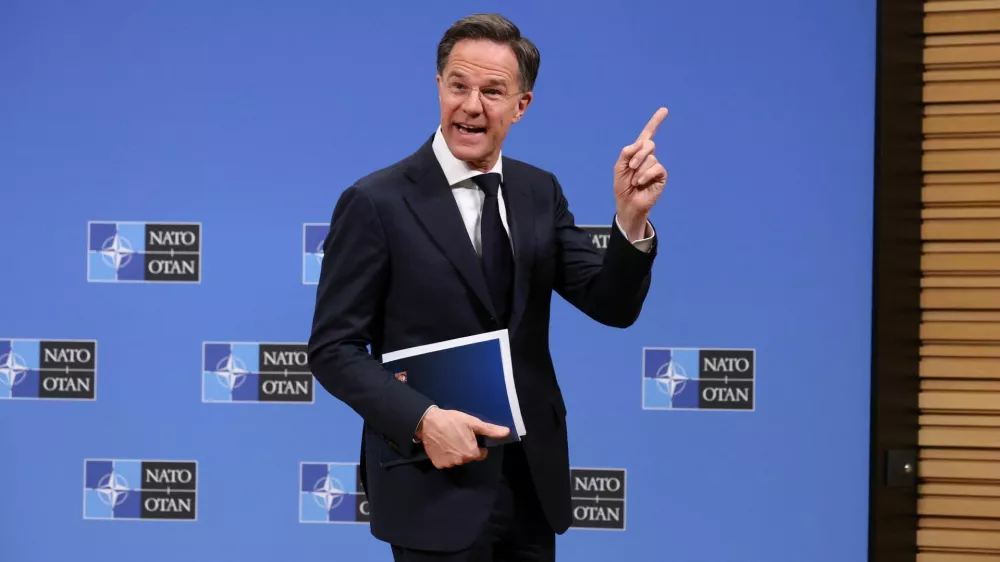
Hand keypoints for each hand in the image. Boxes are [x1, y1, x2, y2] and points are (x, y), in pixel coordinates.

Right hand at [415, 407, 509, 468]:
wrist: (428, 422)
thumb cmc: (452, 420)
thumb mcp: (473, 422)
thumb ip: (490, 430)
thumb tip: (507, 432)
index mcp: (471, 453)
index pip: (481, 454)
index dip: (477, 446)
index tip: (470, 437)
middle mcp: (461, 461)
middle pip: (468, 457)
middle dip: (466, 449)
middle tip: (459, 436)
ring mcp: (448, 464)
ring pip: (457, 460)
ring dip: (456, 453)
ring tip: (450, 440)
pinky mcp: (438, 464)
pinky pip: (445, 461)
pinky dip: (445, 456)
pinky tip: (442, 445)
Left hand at [614, 107, 668, 237]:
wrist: (627, 203)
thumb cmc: (622, 186)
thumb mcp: (619, 167)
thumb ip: (627, 152)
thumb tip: (641, 143)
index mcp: (637, 152)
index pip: (647, 134)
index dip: (655, 122)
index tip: (664, 110)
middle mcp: (648, 157)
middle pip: (648, 144)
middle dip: (637, 155)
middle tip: (630, 167)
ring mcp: (655, 166)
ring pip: (650, 158)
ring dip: (639, 170)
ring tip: (634, 181)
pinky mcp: (661, 176)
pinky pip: (656, 168)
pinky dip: (646, 175)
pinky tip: (641, 183)